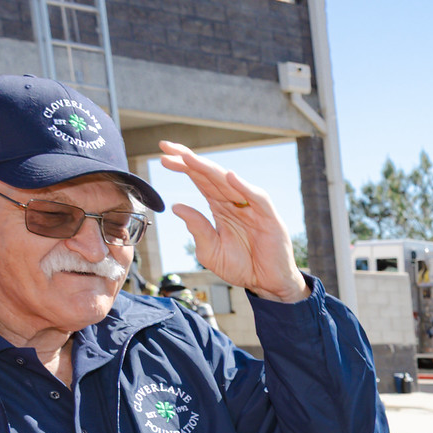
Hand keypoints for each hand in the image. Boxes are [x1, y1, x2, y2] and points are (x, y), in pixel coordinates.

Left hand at [157, 142, 306, 303]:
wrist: (268, 285)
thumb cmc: (243, 267)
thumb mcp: (211, 251)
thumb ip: (198, 229)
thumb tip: (177, 206)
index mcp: (220, 207)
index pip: (200, 180)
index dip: (183, 167)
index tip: (163, 157)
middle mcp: (235, 202)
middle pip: (210, 175)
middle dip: (189, 159)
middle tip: (168, 147)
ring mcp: (253, 208)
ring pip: (229, 182)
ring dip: (209, 168)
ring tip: (189, 158)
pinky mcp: (269, 219)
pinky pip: (257, 198)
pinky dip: (245, 187)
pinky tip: (230, 177)